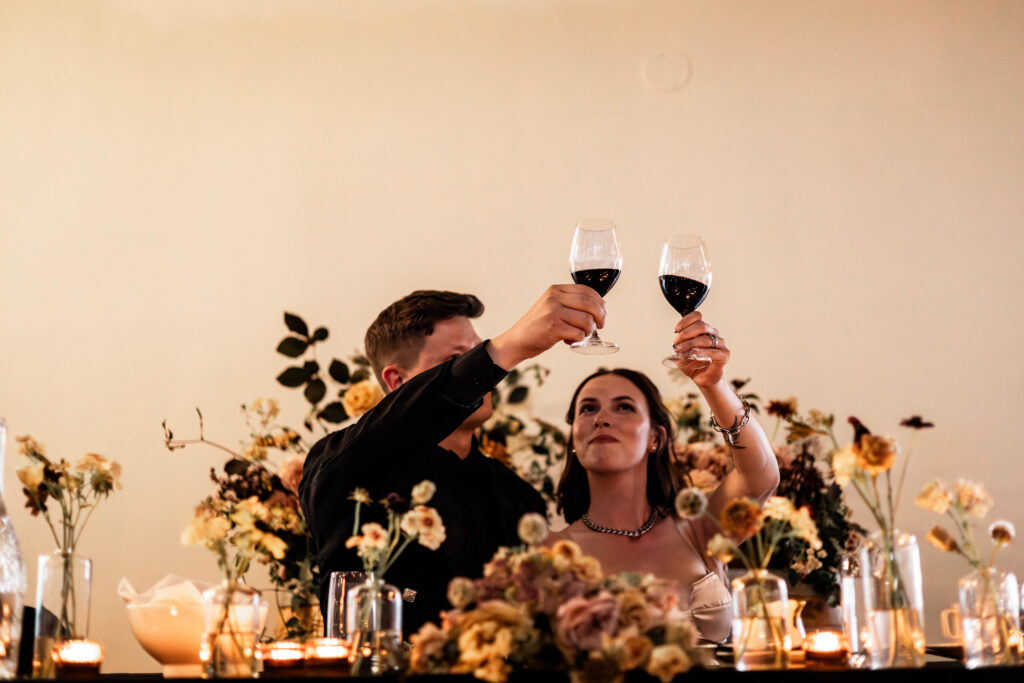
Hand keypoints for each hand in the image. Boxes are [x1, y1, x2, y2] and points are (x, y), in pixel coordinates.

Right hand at [488, 285, 605, 368]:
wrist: (516, 341)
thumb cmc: (537, 326)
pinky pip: (578, 333)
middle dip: (600, 316)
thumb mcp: (551, 306)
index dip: (599, 302)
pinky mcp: (553, 328)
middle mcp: (554, 298)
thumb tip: (598, 306)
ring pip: (586, 320)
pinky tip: (570, 341)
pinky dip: (579, 339)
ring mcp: (553, 312)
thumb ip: (569, 303)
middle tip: (600, 325)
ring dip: (588, 330)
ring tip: (580, 334)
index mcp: (555, 290)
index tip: (603, 312)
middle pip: (589, 304)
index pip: (586, 291)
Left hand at [670, 312, 729, 387]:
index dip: (685, 321)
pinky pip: (714, 352)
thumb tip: (677, 343)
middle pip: (701, 326)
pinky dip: (703, 352)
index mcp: (704, 330)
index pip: (697, 316)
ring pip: (705, 339)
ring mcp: (720, 344)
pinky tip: (694, 353)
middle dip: (686, 334)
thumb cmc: (693, 364)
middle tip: (677, 344)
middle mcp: (713, 334)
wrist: (703, 379)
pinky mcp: (724, 355)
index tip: (676, 330)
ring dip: (690, 344)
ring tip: (681, 350)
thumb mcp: (681, 354)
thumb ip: (679, 346)